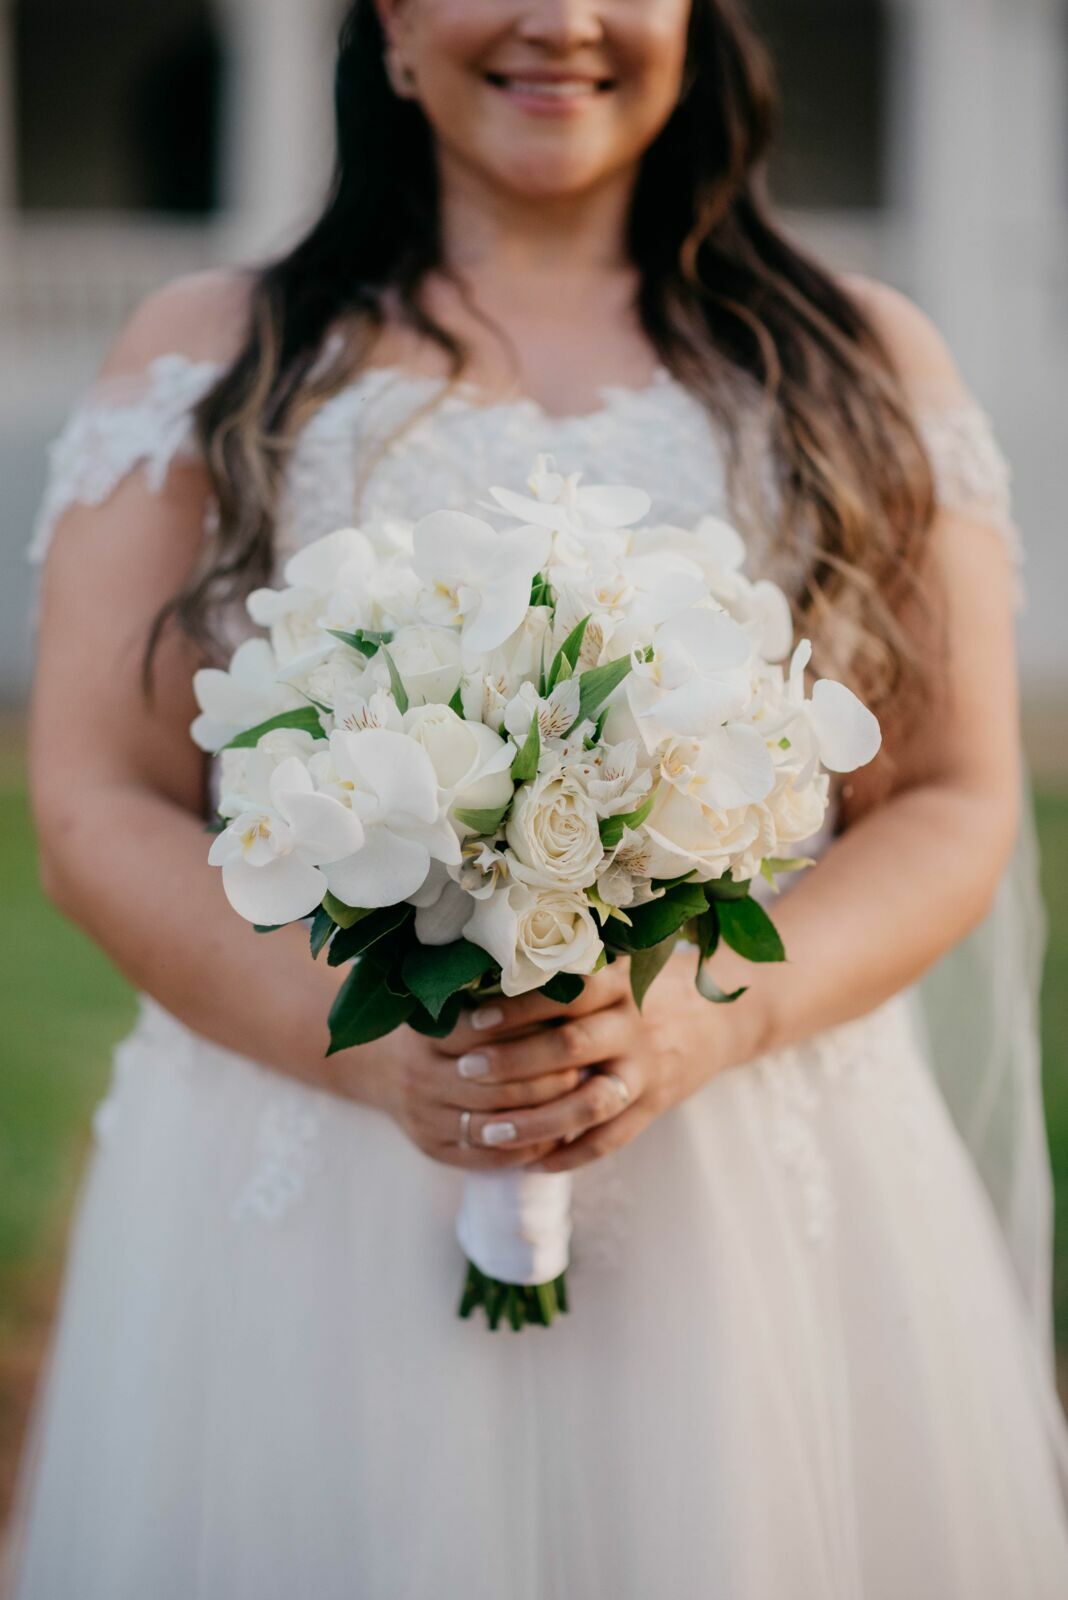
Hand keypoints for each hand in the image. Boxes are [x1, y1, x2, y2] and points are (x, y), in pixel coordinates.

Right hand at [322, 961, 633, 1171]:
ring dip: (542, 1117)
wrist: (380, 1067)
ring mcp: (422, 1117)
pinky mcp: (432, 1149)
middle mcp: (418, 1077)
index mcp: (425, 1033)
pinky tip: (556, 1137)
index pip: (483, 1035)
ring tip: (580, 1102)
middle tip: (586, 1066)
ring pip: (493, 1125)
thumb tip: (562, 971)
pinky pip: (486, 1158)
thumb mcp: (453, 996)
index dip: (528, 1029)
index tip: (570, 1022)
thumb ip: (494, 986)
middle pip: (493, 1085)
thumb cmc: (436, 1022)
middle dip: (544, 1077)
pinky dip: (525, 1150)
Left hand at [436, 949, 764, 1173]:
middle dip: (513, 1062)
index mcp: (619, 984)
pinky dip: (571, 1155)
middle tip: (465, 1070)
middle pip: (570, 1047)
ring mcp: (646, 1070)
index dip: (519, 1006)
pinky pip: (611, 1138)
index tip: (473, 1018)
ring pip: (588, 1103)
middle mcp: (633, 1026)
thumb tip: (484, 978)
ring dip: (534, 1122)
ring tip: (488, 1132)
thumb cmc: (646, 989)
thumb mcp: (618, 969)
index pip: (566, 992)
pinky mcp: (655, 1105)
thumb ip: (568, 974)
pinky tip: (532, 1164)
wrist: (719, 1020)